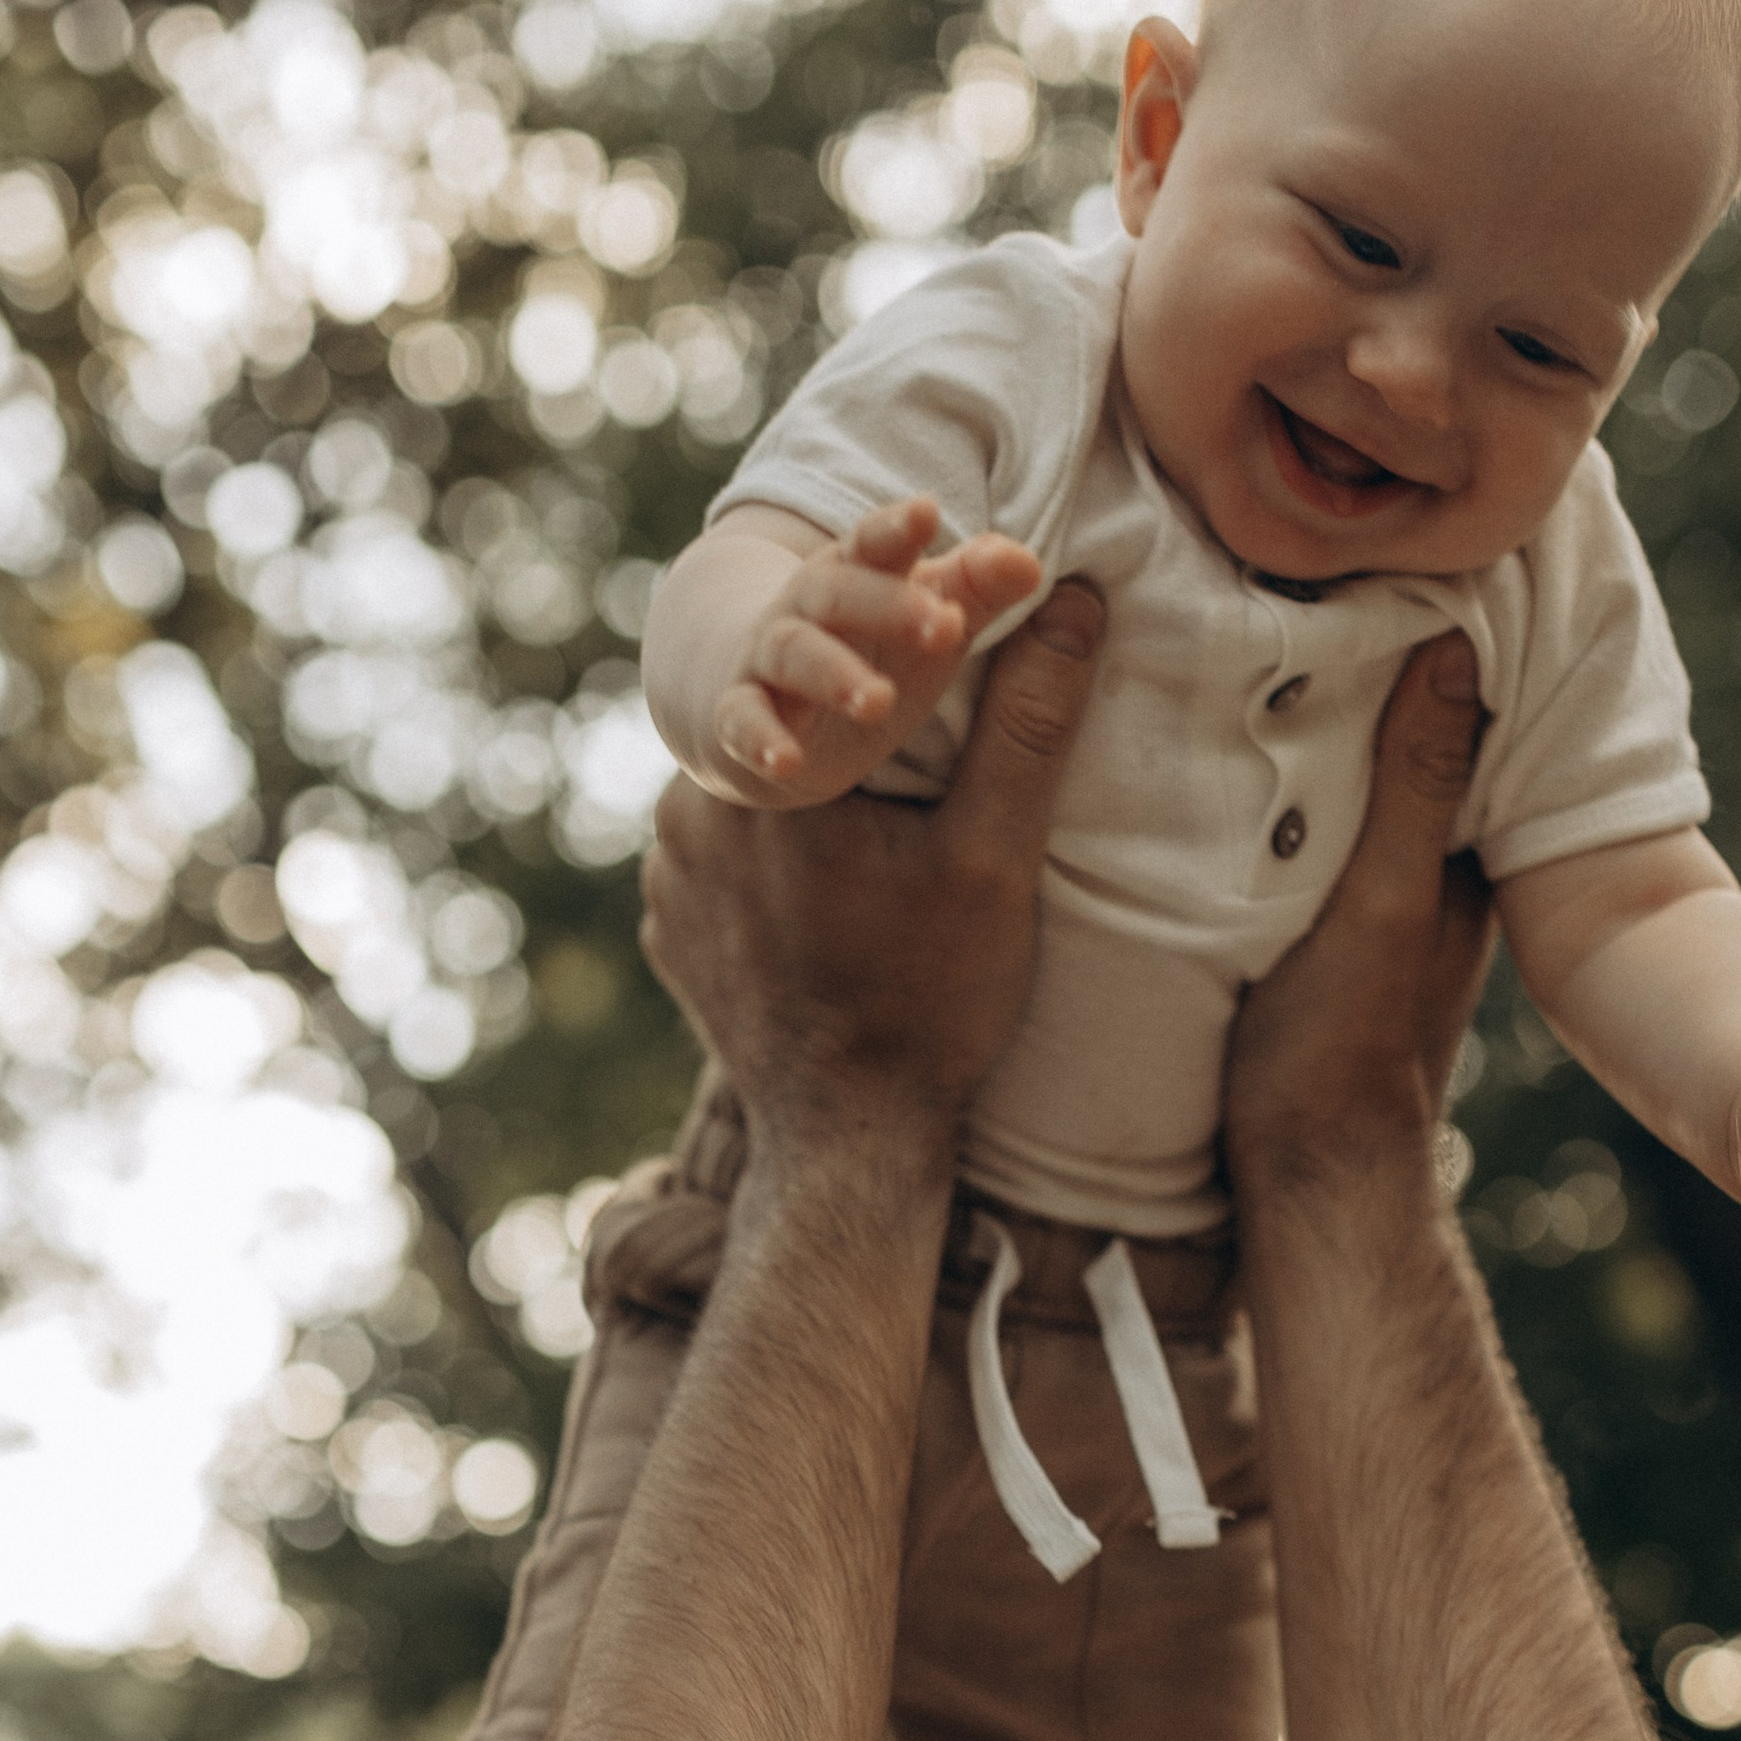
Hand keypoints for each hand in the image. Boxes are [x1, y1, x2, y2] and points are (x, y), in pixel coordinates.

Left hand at [640, 574, 1106, 1161]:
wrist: (846, 1141)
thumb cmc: (928, 1004)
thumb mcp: (995, 858)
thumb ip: (1028, 722)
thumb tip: (1072, 599)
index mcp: (765, 774)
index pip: (842, 667)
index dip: (907, 642)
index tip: (957, 631)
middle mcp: (691, 810)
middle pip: (788, 725)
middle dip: (850, 715)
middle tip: (919, 738)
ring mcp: (669, 871)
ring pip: (753, 787)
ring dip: (807, 780)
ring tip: (874, 803)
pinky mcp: (670, 924)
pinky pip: (725, 853)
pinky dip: (771, 850)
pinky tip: (825, 873)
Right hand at [711, 495, 1043, 804]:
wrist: (763, 693)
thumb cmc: (867, 648)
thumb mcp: (926, 618)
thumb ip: (975, 589)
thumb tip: (1028, 562)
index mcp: (856, 572)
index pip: (875, 543)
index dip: (897, 528)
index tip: (927, 512)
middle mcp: (807, 606)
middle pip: (840, 592)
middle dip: (889, 605)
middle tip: (946, 627)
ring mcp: (769, 659)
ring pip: (795, 653)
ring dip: (833, 673)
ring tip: (879, 701)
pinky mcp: (742, 714)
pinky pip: (742, 721)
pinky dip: (761, 740)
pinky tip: (785, 761)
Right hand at [1223, 633, 1494, 1194]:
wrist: (1306, 1184)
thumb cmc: (1341, 1052)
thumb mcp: (1382, 908)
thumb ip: (1417, 789)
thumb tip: (1456, 647)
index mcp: (1468, 855)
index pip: (1460, 710)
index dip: (1429, 634)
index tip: (1377, 561)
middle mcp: (1434, 872)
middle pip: (1402, 738)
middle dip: (1363, 666)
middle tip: (1298, 578)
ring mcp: (1377, 904)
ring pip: (1353, 783)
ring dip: (1314, 723)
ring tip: (1253, 634)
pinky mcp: (1323, 931)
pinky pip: (1308, 830)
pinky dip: (1281, 784)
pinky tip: (1225, 745)